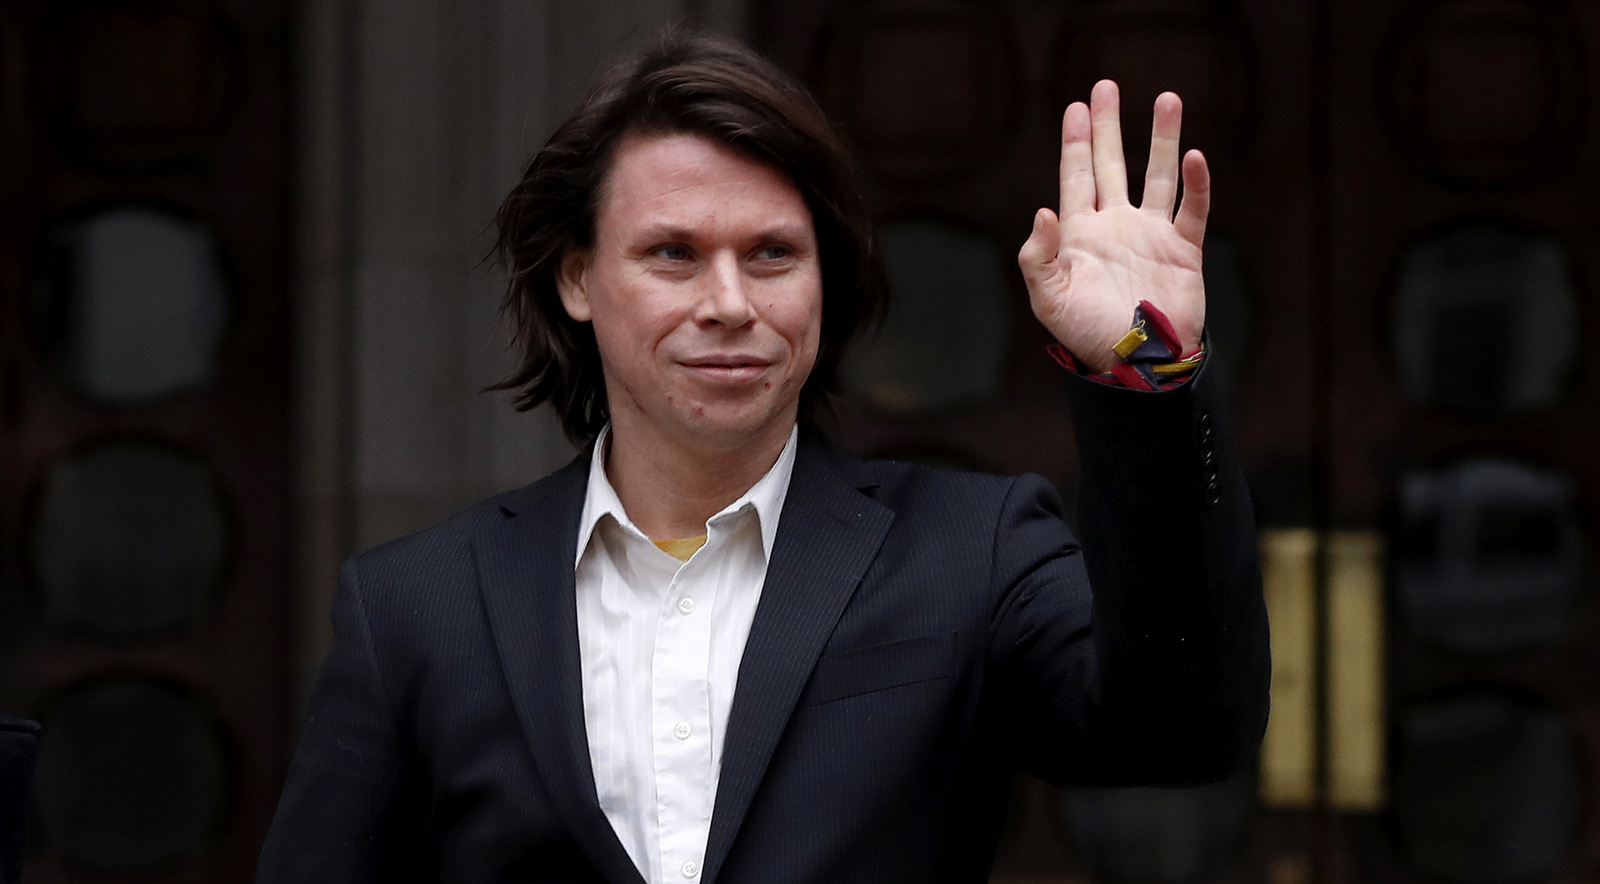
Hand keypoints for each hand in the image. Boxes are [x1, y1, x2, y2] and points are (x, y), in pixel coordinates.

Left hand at [1018, 80, 1208, 372]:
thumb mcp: (1049, 299)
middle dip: (1109, 126)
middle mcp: (1115, 226)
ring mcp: (1151, 235)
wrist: (1137, 364)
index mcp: (1080, 234)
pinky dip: (1196, 183)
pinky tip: (1194, 156)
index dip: (1075, 142)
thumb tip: (1043, 210)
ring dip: (1162, 139)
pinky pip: (1192, 209)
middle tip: (1107, 86)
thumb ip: (1039, 256)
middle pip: (1111, 164)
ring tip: (1168, 99)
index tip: (1076, 106)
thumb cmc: (1087, 335)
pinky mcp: (1183, 250)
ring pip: (1157, 176)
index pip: (1075, 177)